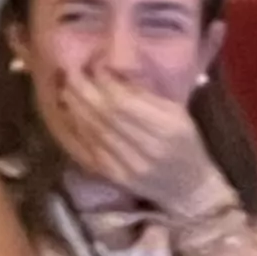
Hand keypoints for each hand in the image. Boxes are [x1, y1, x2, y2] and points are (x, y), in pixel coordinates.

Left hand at [50, 73, 233, 220]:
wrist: (190, 188)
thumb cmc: (186, 145)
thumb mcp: (178, 114)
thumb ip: (146, 96)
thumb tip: (113, 74)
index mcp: (167, 128)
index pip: (125, 103)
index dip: (104, 84)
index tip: (93, 67)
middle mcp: (149, 148)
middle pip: (105, 117)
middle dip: (83, 93)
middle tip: (70, 74)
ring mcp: (131, 167)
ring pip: (96, 134)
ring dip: (77, 110)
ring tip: (66, 91)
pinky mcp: (119, 178)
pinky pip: (93, 152)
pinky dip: (80, 132)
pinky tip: (71, 117)